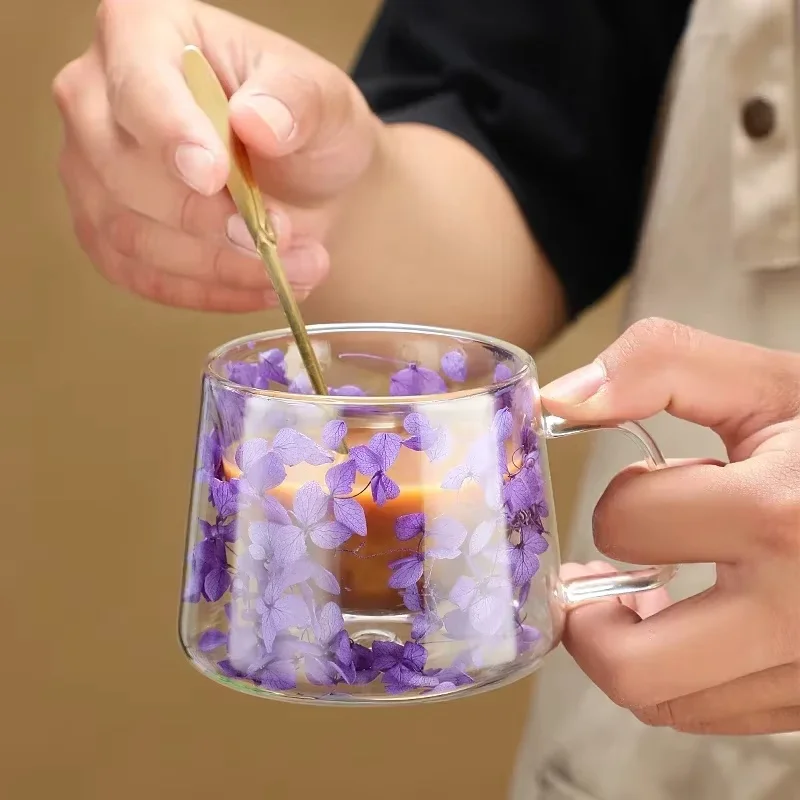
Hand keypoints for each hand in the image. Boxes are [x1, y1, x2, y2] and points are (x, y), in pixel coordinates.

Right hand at [52, 0, 379, 310]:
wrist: (305, 181)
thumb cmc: (303, 124)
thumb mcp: (324, 99)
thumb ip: (296, 100)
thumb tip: (257, 121)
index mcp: (144, 33)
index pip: (137, 83)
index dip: (171, 134)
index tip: (214, 176)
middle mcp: (97, 98)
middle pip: (122, 170)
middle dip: (207, 218)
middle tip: (280, 235)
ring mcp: (92, 171)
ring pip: (130, 234)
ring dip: (218, 266)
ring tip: (294, 268)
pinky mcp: (106, 232)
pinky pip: (142, 277)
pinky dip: (206, 293)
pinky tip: (259, 288)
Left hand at [543, 318, 799, 734]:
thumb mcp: (770, 386)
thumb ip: (659, 367)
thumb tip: (558, 397)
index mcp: (781, 518)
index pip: (625, 525)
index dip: (618, 499)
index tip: (647, 486)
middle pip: (632, 669)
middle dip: (591, 619)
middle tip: (595, 578)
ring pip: (671, 704)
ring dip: (636, 647)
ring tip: (648, 594)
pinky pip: (720, 712)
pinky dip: (687, 672)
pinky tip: (699, 620)